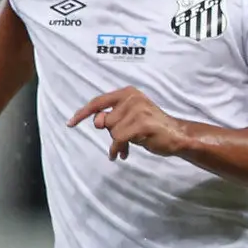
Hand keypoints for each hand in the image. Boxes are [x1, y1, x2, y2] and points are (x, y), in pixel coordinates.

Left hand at [68, 87, 190, 160]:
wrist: (176, 136)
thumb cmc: (151, 127)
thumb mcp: (127, 119)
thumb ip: (111, 118)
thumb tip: (98, 122)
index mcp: (127, 93)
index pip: (98, 102)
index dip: (83, 113)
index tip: (71, 123)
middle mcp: (132, 98)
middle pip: (106, 120)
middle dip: (113, 133)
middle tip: (125, 139)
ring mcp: (138, 110)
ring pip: (112, 132)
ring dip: (118, 143)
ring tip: (128, 146)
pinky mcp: (142, 124)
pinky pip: (119, 139)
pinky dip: (118, 149)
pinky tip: (122, 154)